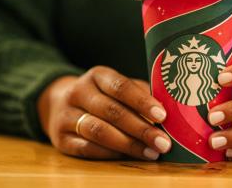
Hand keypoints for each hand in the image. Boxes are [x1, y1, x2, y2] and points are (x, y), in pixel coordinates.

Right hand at [37, 66, 171, 160]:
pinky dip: (110, 153)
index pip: (120, 86)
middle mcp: (78, 92)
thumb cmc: (103, 96)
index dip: (142, 101)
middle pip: (112, 111)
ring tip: (151, 153)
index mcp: (97, 75)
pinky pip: (87, 148)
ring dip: (128, 144)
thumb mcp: (118, 88)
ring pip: (98, 131)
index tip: (162, 116)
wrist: (59, 103)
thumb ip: (141, 95)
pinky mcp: (60, 139)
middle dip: (141, 129)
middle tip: (164, 143)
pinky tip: (129, 156)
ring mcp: (66, 115)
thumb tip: (172, 110)